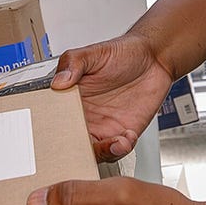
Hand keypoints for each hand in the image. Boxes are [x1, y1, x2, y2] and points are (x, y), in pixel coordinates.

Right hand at [51, 35, 173, 160]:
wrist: (154, 58)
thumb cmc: (123, 52)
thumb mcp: (93, 52)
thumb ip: (73, 63)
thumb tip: (58, 81)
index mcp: (70, 98)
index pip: (53, 121)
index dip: (51, 133)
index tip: (55, 137)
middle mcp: (85, 116)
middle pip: (70, 143)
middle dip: (74, 151)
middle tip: (83, 147)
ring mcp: (104, 126)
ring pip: (93, 152)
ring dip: (101, 152)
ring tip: (112, 142)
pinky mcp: (123, 133)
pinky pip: (117, 150)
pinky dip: (120, 149)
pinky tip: (126, 137)